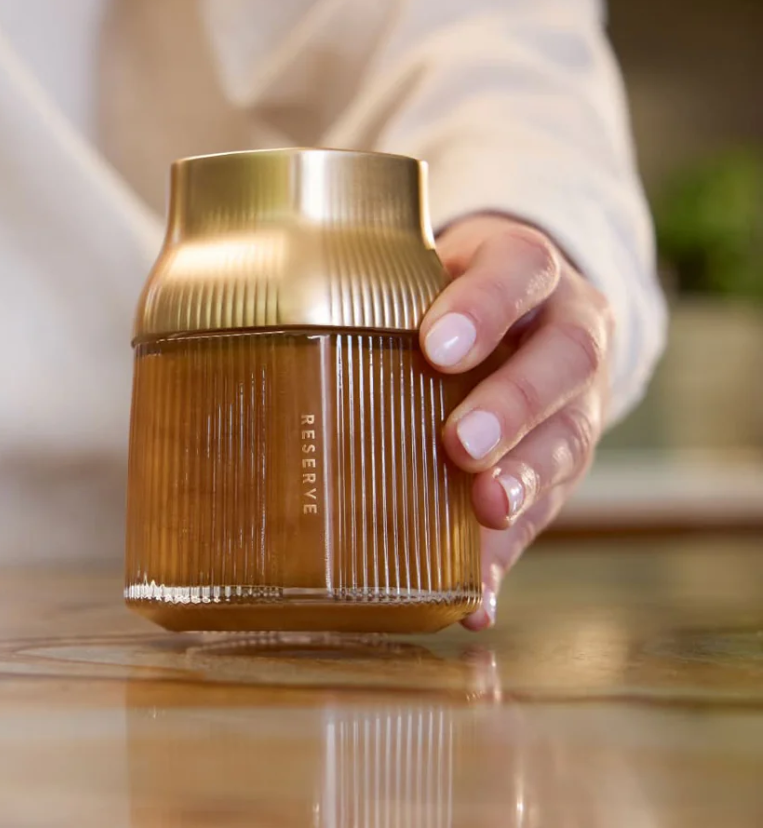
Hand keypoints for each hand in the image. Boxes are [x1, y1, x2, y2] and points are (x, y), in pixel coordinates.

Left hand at [419, 215, 613, 629]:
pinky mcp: (569, 456)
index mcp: (529, 270)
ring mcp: (579, 395)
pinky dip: (509, 552)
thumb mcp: (431, 275)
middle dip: (512, 405)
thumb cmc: (453, 293)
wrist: (529, 309)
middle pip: (564, 358)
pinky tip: (476, 593)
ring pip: (572, 432)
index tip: (439, 347)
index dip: (486, 307)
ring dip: (525, 480)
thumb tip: (283, 371)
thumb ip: (383, 305)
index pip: (520, 269)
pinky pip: (553, 505)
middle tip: (460, 446)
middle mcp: (567, 328)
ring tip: (484, 514)